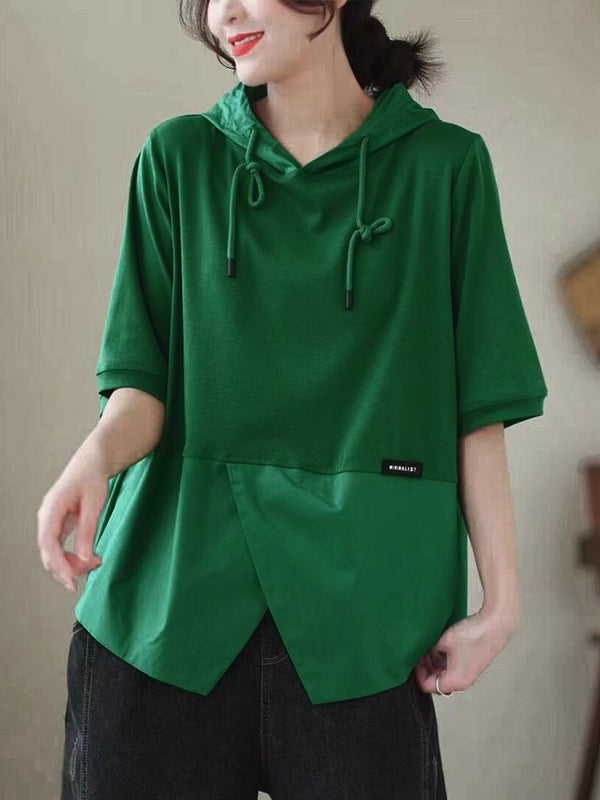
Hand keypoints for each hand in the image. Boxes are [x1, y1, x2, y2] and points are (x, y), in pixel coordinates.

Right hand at [37, 439, 107, 591]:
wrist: (91, 463)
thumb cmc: (93, 478)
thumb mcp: (95, 503)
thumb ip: (88, 529)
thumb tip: (85, 557)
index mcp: (52, 509)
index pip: (48, 543)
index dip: (58, 564)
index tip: (71, 580)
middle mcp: (46, 517)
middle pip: (48, 552)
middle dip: (67, 568)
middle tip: (90, 572)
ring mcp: (50, 522)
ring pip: (53, 553)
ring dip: (70, 564)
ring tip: (95, 563)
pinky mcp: (57, 526)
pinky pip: (59, 548)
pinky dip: (71, 557)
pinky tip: (88, 559)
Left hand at [412, 607, 518, 694]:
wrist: (496, 625)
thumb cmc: (472, 634)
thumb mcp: (443, 642)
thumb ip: (430, 652)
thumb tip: (425, 654)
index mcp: (454, 681)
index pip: (428, 686)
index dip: (418, 673)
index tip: (414, 660)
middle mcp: (463, 682)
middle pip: (437, 682)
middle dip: (426, 668)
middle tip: (420, 653)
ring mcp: (469, 674)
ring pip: (445, 675)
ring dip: (436, 664)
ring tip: (430, 647)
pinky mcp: (473, 665)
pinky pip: (454, 668)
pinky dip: (445, 660)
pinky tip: (442, 646)